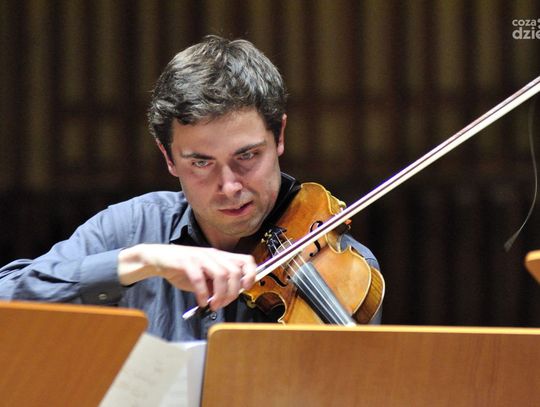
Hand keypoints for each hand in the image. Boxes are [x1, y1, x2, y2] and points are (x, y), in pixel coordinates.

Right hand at [118, 244, 256, 309]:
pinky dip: (202, 294)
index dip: (251, 274)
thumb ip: (217, 285)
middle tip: (223, 304)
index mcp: (221, 257)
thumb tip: (229, 298)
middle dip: (233, 292)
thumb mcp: (205, 278)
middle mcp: (213, 255)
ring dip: (220, 294)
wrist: (158, 259)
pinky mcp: (186, 261)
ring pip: (221, 274)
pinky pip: (199, 278)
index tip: (246, 288)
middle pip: (235, 271)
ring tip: (213, 305)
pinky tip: (201, 302)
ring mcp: (200, 256)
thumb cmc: (183, 270)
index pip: (246, 260)